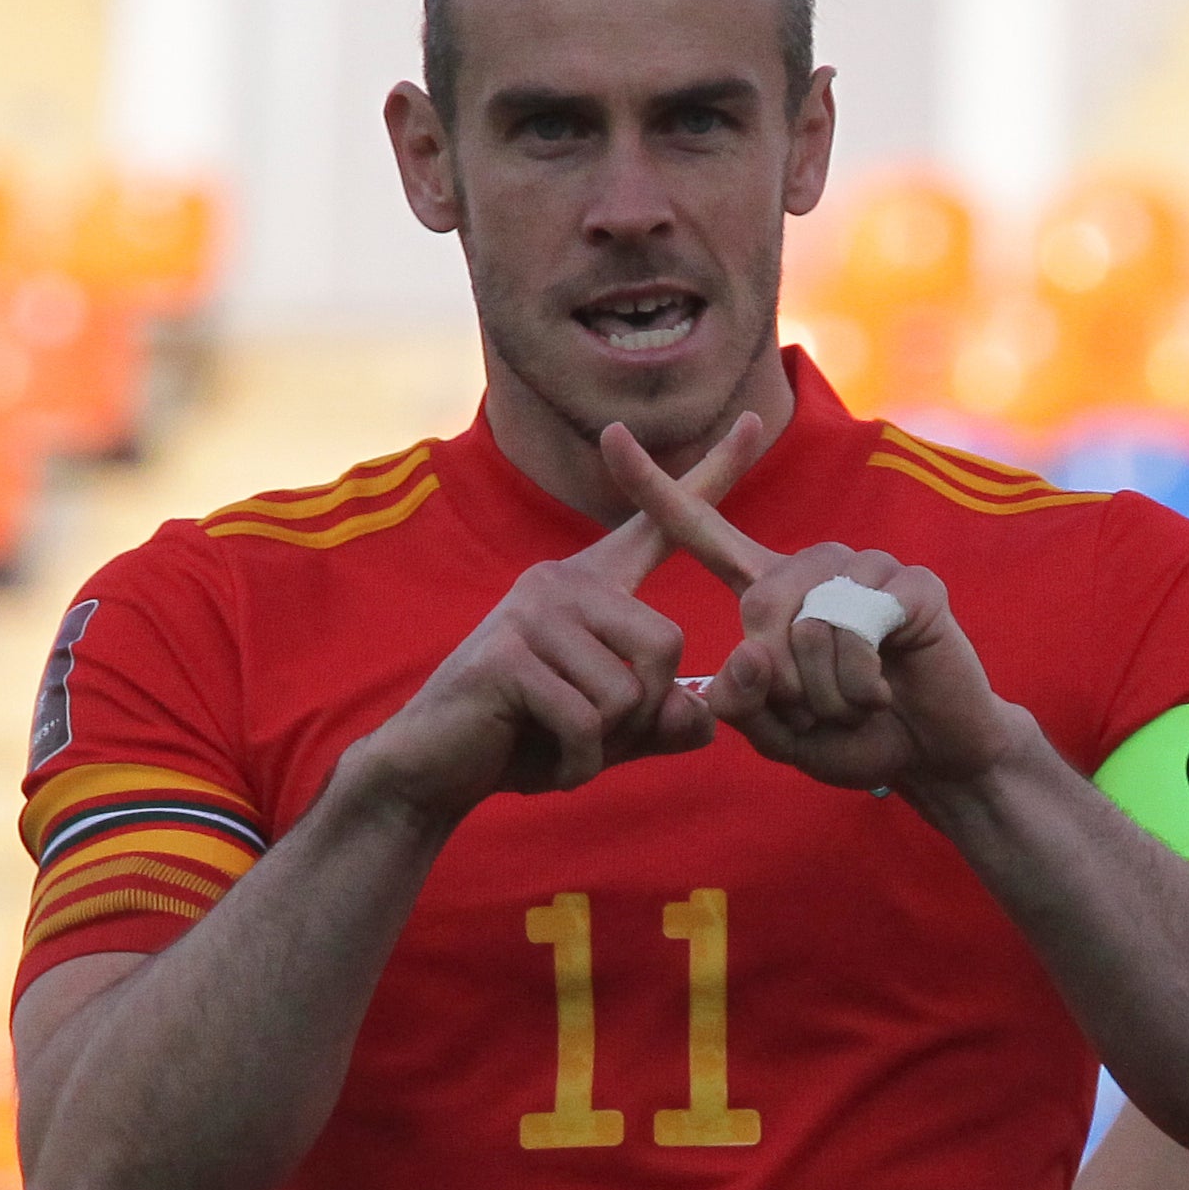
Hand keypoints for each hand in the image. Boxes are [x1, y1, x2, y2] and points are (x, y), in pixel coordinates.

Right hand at [344, 412, 771, 822]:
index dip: (712, 476)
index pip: (661, 525)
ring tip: (558, 739)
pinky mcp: (506, 654)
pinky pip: (585, 720)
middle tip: (591, 732)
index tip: (753, 420)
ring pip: (628, 690)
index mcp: (593, 586)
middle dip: (642, 712)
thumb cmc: (528, 739)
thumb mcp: (615, 733)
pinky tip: (546, 760)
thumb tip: (703, 715)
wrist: (435, 768)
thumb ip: (668, 721)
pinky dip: (577, 762)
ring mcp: (530, 611)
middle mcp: (562, 581)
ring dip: (605, 742)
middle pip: (666, 644)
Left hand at [601, 423, 1028, 793]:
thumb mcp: (777, 732)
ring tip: (856, 701)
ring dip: (826, 692)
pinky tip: (886, 690)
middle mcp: (813, 566)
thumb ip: (744, 702)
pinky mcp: (913, 583)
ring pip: (812, 624)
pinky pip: (861, 631)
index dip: (654, 487)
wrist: (930, 756)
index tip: (610, 436)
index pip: (702, 530)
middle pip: (760, 605)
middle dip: (784, 683)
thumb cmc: (848, 736)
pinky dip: (862, 684)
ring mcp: (867, 567)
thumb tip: (751, 653)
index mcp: (769, 589)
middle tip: (818, 710)